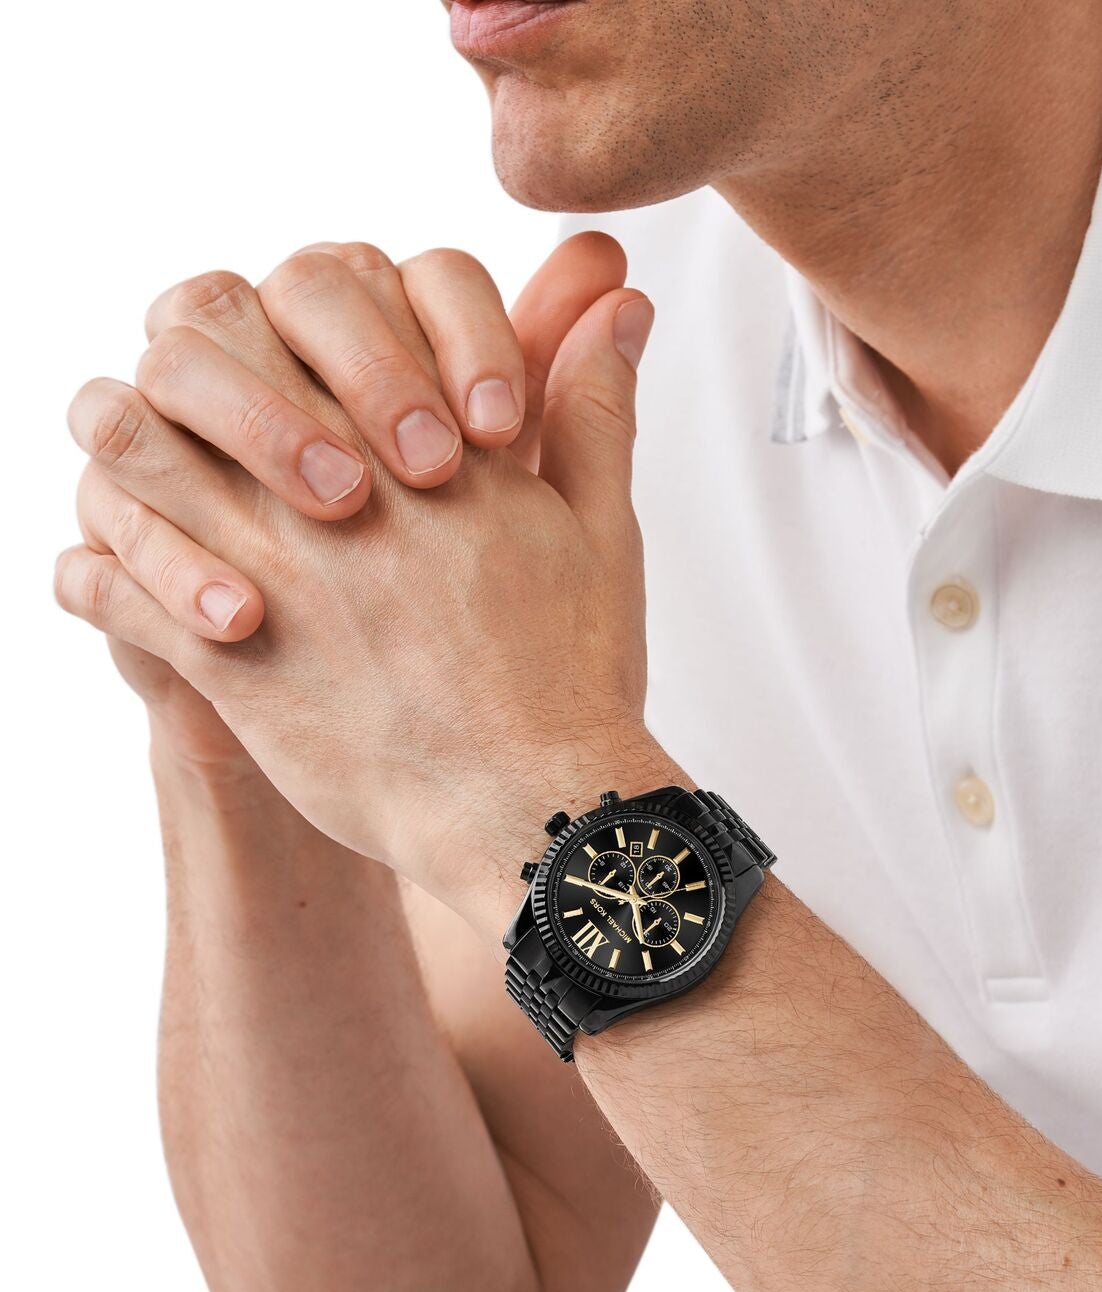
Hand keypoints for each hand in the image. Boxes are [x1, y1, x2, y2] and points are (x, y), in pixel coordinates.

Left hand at [56, 236, 661, 919]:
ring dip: (137, 451)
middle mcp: (325, 482)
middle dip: (209, 363)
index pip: (326, 294)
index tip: (344, 387)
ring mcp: (263, 563)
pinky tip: (133, 583)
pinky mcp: (221, 659)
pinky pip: (104, 583)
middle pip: (200, 342)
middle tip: (229, 413)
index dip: (322, 324)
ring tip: (170, 485)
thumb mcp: (599, 527)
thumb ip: (590, 408)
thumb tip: (619, 307)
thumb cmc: (572, 676)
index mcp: (417, 437)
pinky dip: (103, 571)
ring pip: (128, 445)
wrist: (530, 805)